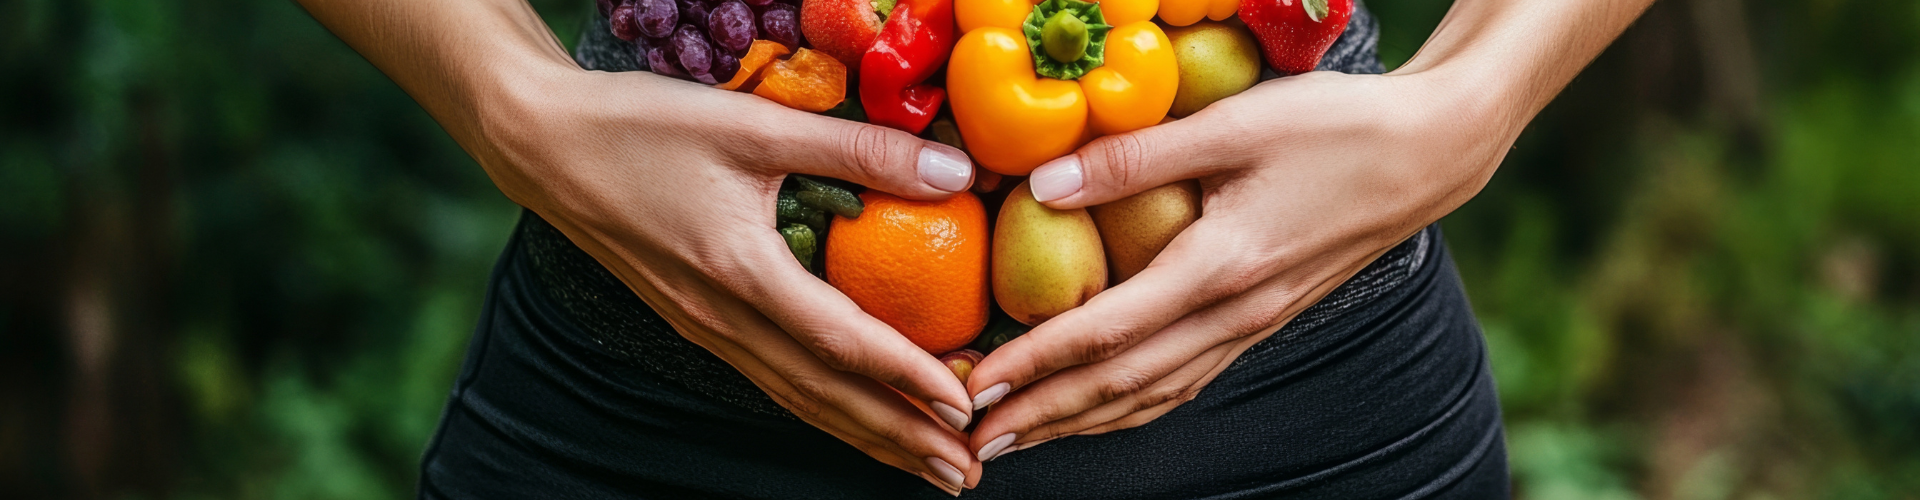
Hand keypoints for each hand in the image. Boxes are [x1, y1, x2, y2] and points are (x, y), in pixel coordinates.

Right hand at [478, 68, 983, 490]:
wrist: (542, 145)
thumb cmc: (641, 127)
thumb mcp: (754, 124)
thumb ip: (857, 148)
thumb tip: (955, 169)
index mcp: (741, 272)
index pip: (841, 342)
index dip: (909, 376)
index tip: (967, 404)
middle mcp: (722, 319)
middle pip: (825, 395)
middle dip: (900, 438)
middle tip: (966, 471)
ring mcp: (705, 329)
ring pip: (799, 400)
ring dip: (867, 437)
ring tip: (927, 466)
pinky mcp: (694, 323)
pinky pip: (771, 382)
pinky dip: (824, 409)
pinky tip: (854, 420)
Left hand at [962, 70, 1514, 460]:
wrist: (1430, 152)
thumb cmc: (1336, 128)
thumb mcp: (1232, 125)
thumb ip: (1135, 157)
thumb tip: (1042, 183)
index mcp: (1219, 269)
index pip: (1105, 335)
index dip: (1033, 365)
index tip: (975, 388)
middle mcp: (1234, 314)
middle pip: (1121, 386)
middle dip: (1042, 415)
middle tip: (973, 438)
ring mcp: (1252, 325)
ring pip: (1154, 395)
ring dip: (1081, 421)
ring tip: (1021, 437)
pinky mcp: (1263, 319)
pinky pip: (1186, 380)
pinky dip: (1133, 405)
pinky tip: (1104, 410)